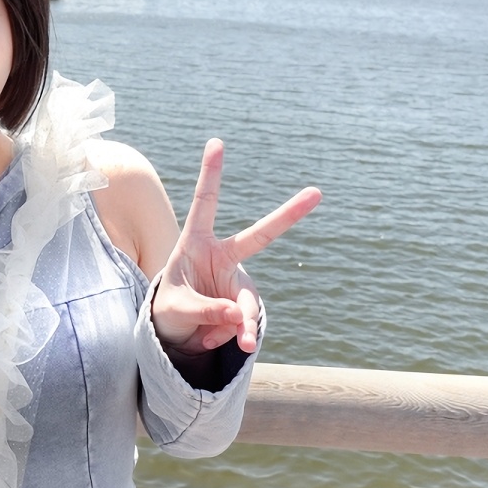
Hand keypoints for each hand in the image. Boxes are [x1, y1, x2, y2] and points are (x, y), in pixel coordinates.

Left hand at [152, 139, 320, 355]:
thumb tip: (240, 315)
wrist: (176, 333)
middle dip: (288, 215)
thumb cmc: (169, 309)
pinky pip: (243, 324)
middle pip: (260, 235)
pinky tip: (207, 339)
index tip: (216, 142)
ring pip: (248, 303)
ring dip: (241, 326)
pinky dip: (227, 336)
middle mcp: (223, 256)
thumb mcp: (176, 310)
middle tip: (317, 192)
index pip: (204, 204)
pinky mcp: (245, 303)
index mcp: (196, 243)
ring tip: (239, 345)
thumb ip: (206, 309)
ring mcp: (237, 279)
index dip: (210, 175)